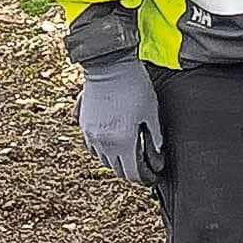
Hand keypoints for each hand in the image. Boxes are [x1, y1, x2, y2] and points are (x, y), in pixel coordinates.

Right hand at [77, 54, 163, 183]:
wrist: (110, 65)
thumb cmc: (135, 86)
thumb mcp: (151, 112)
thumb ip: (155, 137)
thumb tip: (158, 156)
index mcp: (123, 142)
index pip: (131, 173)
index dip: (143, 178)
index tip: (150, 176)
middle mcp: (104, 143)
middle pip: (116, 169)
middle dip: (130, 170)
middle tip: (141, 164)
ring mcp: (91, 135)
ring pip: (103, 159)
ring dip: (115, 159)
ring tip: (128, 151)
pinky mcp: (84, 125)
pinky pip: (92, 147)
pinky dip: (102, 149)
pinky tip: (112, 140)